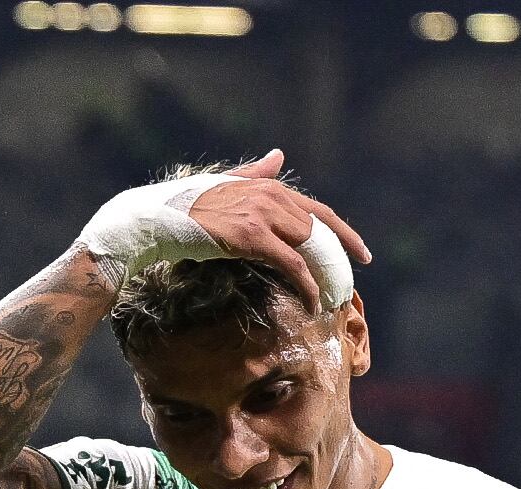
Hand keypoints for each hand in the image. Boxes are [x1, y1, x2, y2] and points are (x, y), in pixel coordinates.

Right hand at [179, 152, 373, 309]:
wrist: (159, 217)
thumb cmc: (187, 204)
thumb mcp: (227, 183)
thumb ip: (256, 171)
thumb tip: (279, 155)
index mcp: (269, 186)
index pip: (318, 211)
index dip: (343, 232)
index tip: (360, 251)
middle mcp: (272, 195)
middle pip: (320, 230)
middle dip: (338, 258)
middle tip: (350, 282)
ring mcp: (264, 214)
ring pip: (309, 246)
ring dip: (324, 275)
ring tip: (332, 297)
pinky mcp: (253, 236)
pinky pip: (292, 263)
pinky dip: (307, 285)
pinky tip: (313, 302)